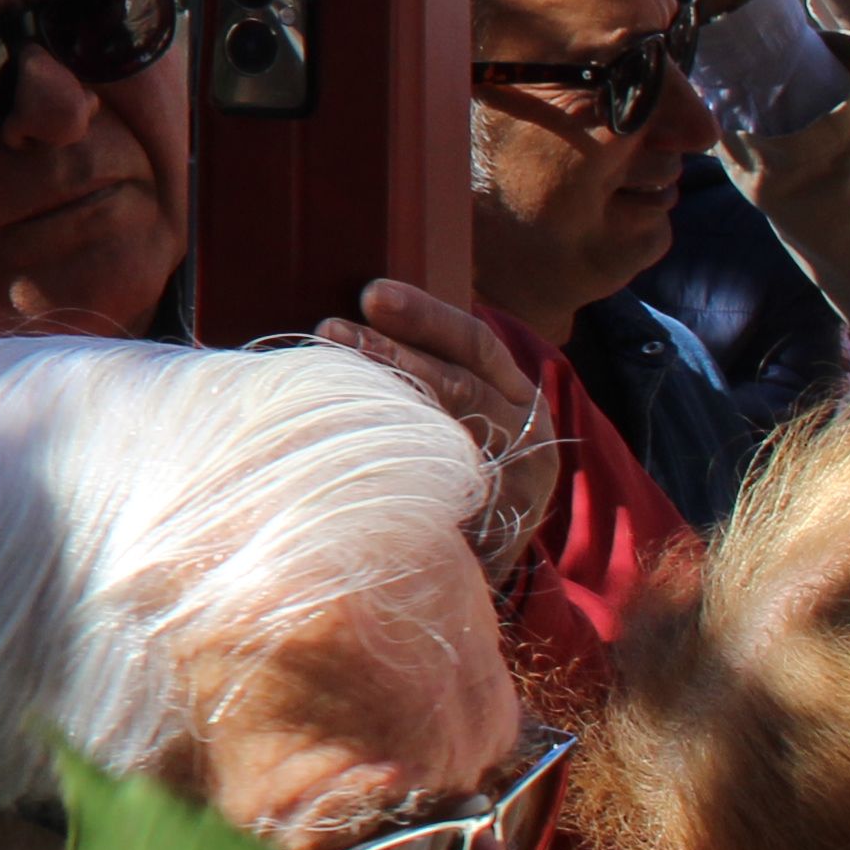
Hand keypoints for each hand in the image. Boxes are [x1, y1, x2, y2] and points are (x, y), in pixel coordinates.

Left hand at [320, 281, 562, 565]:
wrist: (495, 556)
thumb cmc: (465, 462)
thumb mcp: (468, 412)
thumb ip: (430, 369)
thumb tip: (358, 312)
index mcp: (518, 397)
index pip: (476, 345)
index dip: (425, 317)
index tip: (371, 293)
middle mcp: (525, 437)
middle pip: (459, 388)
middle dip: (391, 356)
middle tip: (331, 328)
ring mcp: (513, 489)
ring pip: (449, 440)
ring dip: (385, 409)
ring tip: (324, 382)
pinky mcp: (492, 535)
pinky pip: (441, 499)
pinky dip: (393, 476)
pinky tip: (342, 458)